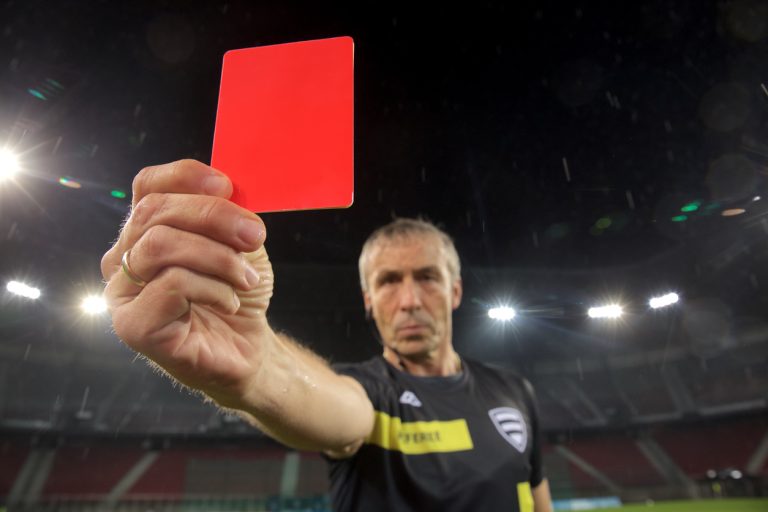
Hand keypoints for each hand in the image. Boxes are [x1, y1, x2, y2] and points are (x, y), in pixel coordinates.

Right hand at [101, 160, 274, 406]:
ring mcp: (121, 293)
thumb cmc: (236, 294)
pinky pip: (171, 285)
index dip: (184, 176)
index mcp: (145, 231)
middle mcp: (123, 258)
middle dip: (213, 216)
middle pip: (154, 211)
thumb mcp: (239, 244)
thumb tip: (225, 186)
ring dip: (217, 257)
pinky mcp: (133, 326)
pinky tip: (229, 303)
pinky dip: (213, 289)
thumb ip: (227, 213)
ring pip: (159, 245)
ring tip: (246, 278)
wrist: (246, 349)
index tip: (227, 184)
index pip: (147, 185)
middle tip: (254, 236)